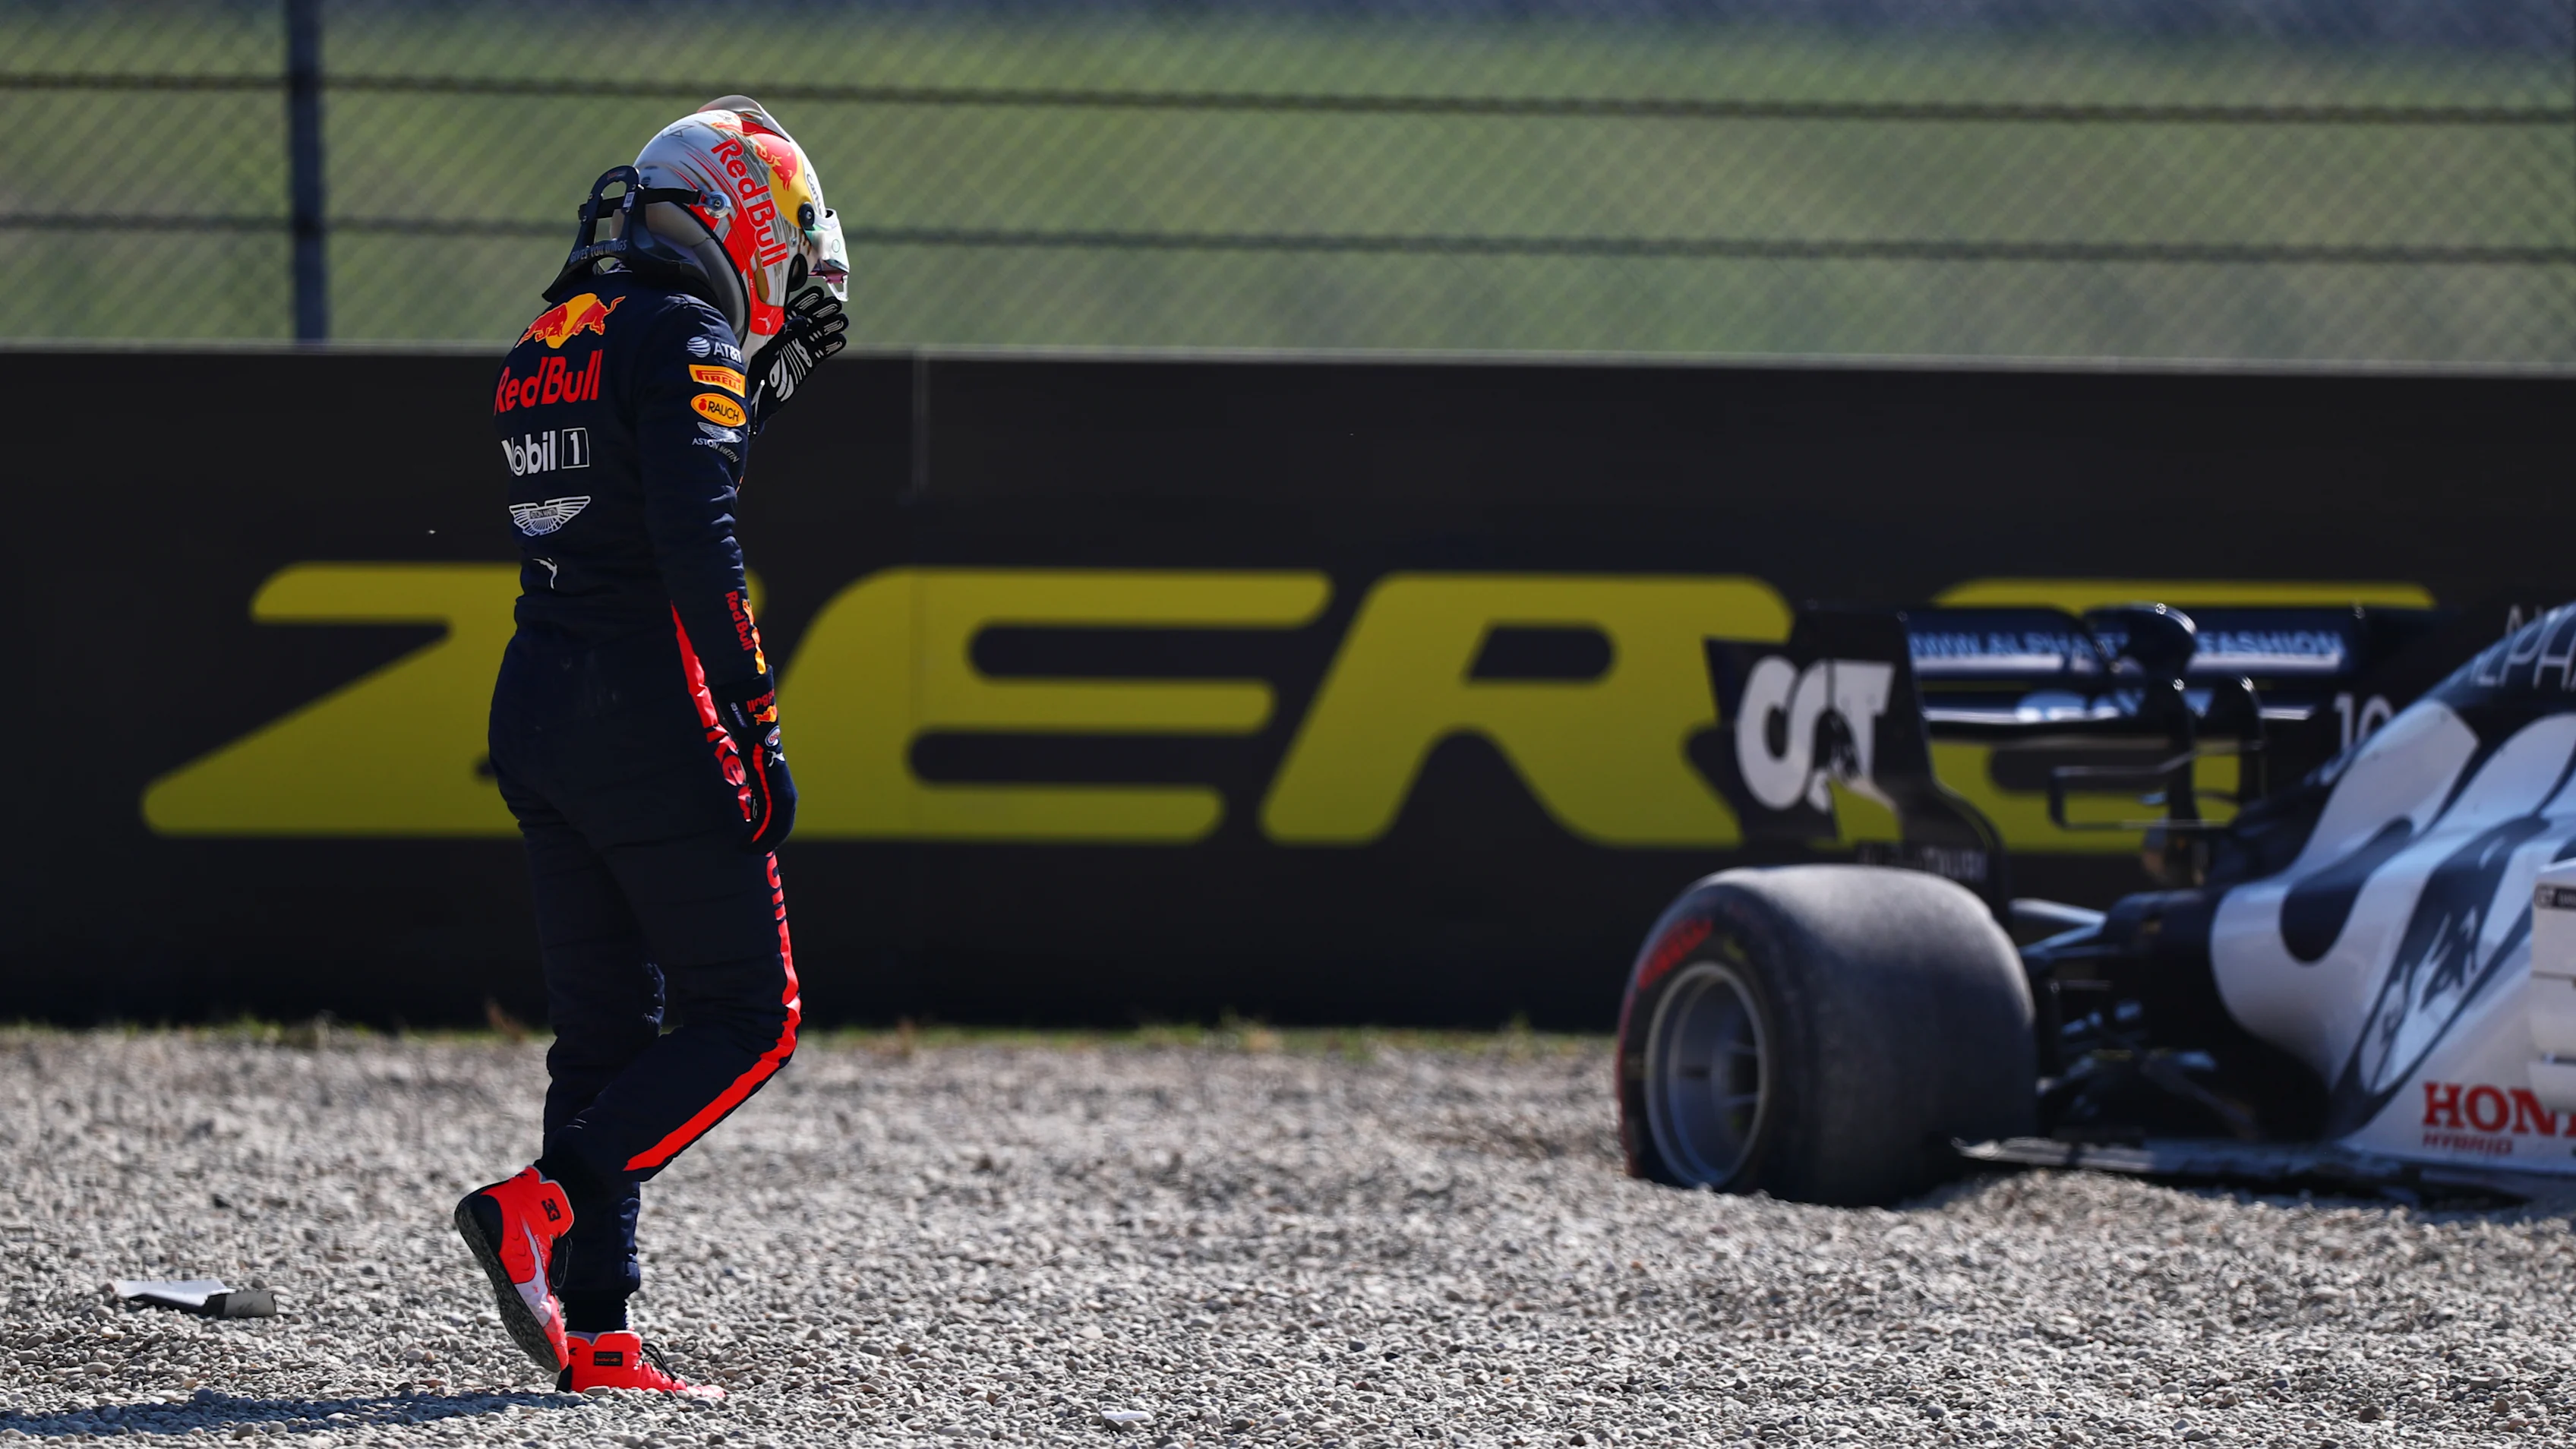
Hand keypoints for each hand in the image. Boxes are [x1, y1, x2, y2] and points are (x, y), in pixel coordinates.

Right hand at [711, 675, 796, 853]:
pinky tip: (746, 844)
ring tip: (746, 851)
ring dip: (760, 843)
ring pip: (774, 830)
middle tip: (750, 853)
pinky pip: (766, 824)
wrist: (758, 738)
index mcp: (786, 794)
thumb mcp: (758, 775)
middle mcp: (788, 798)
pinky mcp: (772, 797)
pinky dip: (757, 836)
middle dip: (766, 844)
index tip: (758, 845)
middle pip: (781, 830)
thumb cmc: (755, 753)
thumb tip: (750, 798)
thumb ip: (758, 789)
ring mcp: (782, 798)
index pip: (782, 823)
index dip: (771, 836)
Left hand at [746, 287, 847, 433]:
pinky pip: (823, 351)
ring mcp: (801, 348)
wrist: (760, 397)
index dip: (807, 300)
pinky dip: (832, 345)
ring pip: (820, 333)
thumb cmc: (757, 371)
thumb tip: (802, 320)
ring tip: (843, 320)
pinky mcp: (808, 362)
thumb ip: (785, 334)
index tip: (819, 293)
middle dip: (824, 310)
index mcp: (778, 328)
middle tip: (836, 304)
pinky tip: (840, 339)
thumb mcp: (769, 349)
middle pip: (811, 319)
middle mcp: (791, 336)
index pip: (795, 309)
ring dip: (831, 326)